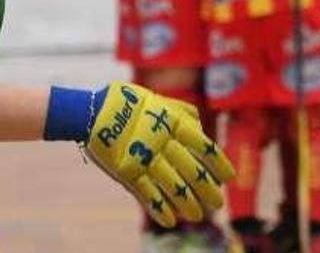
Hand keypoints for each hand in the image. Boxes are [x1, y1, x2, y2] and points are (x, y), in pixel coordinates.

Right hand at [87, 83, 234, 226]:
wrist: (91, 110)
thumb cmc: (126, 103)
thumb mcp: (156, 99)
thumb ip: (179, 111)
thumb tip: (199, 125)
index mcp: (171, 122)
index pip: (203, 145)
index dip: (218, 163)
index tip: (228, 178)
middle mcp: (161, 140)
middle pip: (192, 169)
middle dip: (207, 189)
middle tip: (218, 204)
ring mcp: (143, 156)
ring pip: (172, 184)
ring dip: (187, 203)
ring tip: (197, 216)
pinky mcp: (126, 170)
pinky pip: (146, 192)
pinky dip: (159, 208)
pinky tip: (170, 221)